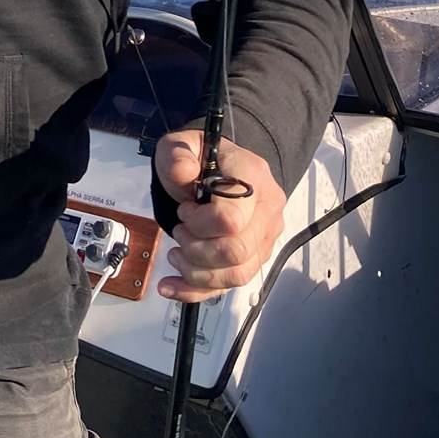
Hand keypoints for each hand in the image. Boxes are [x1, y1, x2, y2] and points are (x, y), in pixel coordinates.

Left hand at [153, 129, 285, 302]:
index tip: (183, 211)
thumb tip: (182, 172)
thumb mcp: (180, 146)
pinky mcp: (255, 257)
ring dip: (196, 273)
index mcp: (253, 177)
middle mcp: (268, 210)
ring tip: (176, 253)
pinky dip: (196, 291)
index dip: (200, 224)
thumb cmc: (199, 157)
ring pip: (237, 275)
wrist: (216, 168)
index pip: (232, 220)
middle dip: (197, 250)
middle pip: (237, 252)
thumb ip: (178, 157)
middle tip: (180, 231)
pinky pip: (230, 286)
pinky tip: (170, 286)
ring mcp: (265, 237)